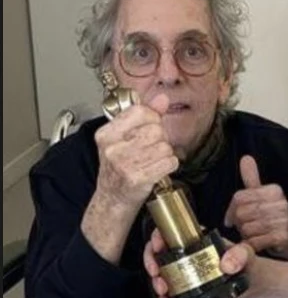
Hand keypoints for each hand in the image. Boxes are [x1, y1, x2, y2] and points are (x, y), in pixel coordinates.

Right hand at [93, 93, 178, 213]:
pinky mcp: (138, 179)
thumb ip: (144, 114)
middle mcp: (112, 148)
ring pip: (165, 146)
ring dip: (165, 154)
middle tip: (151, 149)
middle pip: (156, 130)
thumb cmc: (119, 167)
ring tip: (153, 160)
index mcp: (106, 134)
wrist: (112, 198)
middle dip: (160, 139)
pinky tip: (158, 169)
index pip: (140, 112)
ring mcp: (124, 164)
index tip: (149, 127)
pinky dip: (169, 165)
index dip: (152, 118)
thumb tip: (162, 99)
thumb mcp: (124, 137)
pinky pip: (169, 162)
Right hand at [144, 227, 253, 297]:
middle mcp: (188, 253)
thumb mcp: (247, 253)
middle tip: (156, 274)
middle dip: (152, 262)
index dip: (158, 237)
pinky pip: (170, 290)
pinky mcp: (188, 287)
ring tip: (163, 290)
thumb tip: (227, 265)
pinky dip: (164, 297)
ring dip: (156, 281)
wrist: (253, 284)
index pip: (171, 232)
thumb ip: (240, 254)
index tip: (158, 247)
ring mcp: (186, 271)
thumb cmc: (249, 263)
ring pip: (161, 272)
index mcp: (197, 240)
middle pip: (159, 252)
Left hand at [224, 155, 287, 262]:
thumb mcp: (265, 196)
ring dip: (246, 235)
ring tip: (255, 234)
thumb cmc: (277, 217)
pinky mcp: (282, 237)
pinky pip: (255, 242)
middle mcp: (280, 203)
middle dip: (239, 224)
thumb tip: (246, 158)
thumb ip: (252, 178)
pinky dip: (252, 245)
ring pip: (247, 229)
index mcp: (273, 191)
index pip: (239, 197)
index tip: (231, 218)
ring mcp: (282, 220)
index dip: (231, 210)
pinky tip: (258, 242)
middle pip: (241, 213)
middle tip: (246, 227)